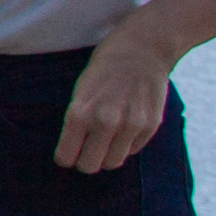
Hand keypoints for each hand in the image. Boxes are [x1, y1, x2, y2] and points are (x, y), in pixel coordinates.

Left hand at [58, 22, 177, 173]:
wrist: (142, 49)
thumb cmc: (104, 68)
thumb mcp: (80, 91)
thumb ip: (76, 121)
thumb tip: (73, 151)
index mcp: (79, 113)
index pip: (66, 157)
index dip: (66, 157)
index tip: (68, 153)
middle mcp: (104, 122)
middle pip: (89, 166)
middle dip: (85, 160)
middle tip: (87, 149)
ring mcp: (130, 126)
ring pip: (112, 163)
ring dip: (107, 155)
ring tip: (106, 139)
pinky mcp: (150, 126)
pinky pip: (132, 151)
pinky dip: (126, 144)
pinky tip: (125, 125)